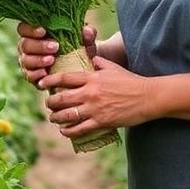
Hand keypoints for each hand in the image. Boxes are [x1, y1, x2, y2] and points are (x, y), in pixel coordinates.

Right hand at [16, 21, 98, 86]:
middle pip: (24, 45)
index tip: (43, 31)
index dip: (30, 29)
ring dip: (37, 60)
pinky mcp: (33, 76)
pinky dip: (36, 75)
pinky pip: (28, 76)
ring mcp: (29, 62)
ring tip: (52, 60)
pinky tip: (45, 74)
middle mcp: (29, 47)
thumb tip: (87, 30)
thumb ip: (87, 34)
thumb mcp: (85, 40)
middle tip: (55, 47)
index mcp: (35, 33)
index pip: (24, 28)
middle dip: (38, 46)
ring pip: (24, 60)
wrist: (81, 67)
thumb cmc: (79, 47)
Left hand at [38, 56, 154, 137]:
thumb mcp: (113, 67)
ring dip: (56, 118)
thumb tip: (90, 57)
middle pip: (61, 98)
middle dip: (50, 102)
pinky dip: (69, 131)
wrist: (147, 97)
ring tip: (53, 118)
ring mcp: (95, 108)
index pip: (65, 78)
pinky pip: (80, 129)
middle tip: (48, 104)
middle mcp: (90, 92)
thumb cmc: (131, 81)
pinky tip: (64, 131)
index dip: (50, 80)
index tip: (41, 83)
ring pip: (67, 115)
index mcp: (92, 77)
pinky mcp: (102, 121)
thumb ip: (99, 62)